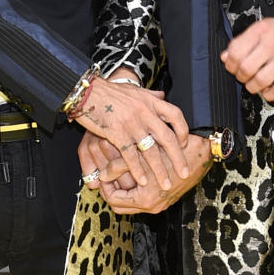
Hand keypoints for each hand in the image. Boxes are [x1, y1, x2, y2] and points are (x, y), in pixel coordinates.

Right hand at [75, 76, 189, 189]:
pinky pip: (130, 155)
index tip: (185, 144)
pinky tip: (142, 180)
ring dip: (160, 170)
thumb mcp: (134, 90)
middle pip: (168, 138)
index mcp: (151, 102)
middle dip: (178, 158)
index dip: (182, 131)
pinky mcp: (117, 133)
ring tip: (166, 184)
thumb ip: (150, 95)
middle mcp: (145, 113)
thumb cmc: (110, 91)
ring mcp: (132, 124)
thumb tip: (163, 95)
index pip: (175, 116)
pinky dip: (137, 169)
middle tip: (184, 173)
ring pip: (151, 151)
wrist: (88, 91)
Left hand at [100, 135, 213, 214]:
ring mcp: (162, 203)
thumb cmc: (172, 151)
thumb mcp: (141, 156)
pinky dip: (135, 188)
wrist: (202, 151)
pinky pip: (144, 197)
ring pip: (132, 202)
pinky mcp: (167, 197)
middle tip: (107, 175)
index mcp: (146, 200)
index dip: (104, 187)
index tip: (101, 173)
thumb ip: (118, 167)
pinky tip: (133, 170)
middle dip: (112, 191)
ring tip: (118, 171)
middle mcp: (154, 206)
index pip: (113, 201)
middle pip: (121, 206)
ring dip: (124, 189)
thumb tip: (102, 175)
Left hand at [221, 17, 273, 101]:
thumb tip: (225, 58)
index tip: (232, 67)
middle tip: (243, 77)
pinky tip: (267, 90)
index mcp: (263, 29)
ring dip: (252, 87)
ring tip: (253, 84)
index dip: (230, 64)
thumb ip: (241, 43)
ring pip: (261, 81)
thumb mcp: (260, 31)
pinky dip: (269, 94)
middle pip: (247, 68)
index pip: (236, 52)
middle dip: (241, 77)